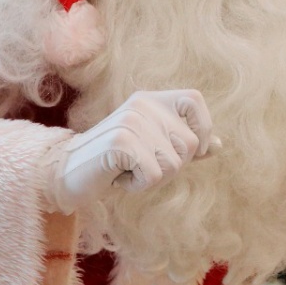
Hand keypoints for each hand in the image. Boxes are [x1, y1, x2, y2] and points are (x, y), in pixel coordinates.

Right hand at [45, 89, 213, 213]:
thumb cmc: (114, 164)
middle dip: (172, 165)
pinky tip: (119, 177)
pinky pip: (153, 175)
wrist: (67, 173)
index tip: (195, 151)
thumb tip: (218, 145)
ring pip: (174, 164)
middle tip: (140, 164)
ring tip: (128, 170)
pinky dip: (138, 185)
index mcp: (151, 100)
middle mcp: (142, 105)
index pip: (194, 99)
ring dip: (154, 177)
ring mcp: (131, 122)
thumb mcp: (152, 149)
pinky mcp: (121, 142)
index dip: (203, 127)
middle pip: (190, 143)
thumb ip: (182, 144)